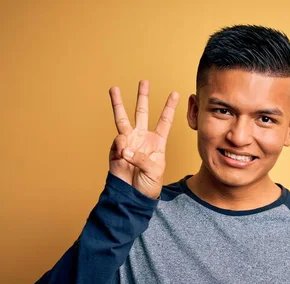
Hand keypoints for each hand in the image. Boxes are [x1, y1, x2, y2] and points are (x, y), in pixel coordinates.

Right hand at [108, 80, 178, 198]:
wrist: (133, 196)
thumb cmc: (148, 184)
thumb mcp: (153, 170)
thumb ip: (141, 158)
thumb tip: (125, 148)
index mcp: (157, 142)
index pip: (165, 121)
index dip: (169, 107)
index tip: (176, 93)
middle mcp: (142, 138)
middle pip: (142, 113)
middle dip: (143, 97)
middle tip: (144, 81)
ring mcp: (128, 142)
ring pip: (122, 118)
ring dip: (118, 104)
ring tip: (114, 89)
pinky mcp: (116, 149)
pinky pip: (118, 142)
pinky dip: (121, 147)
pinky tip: (123, 155)